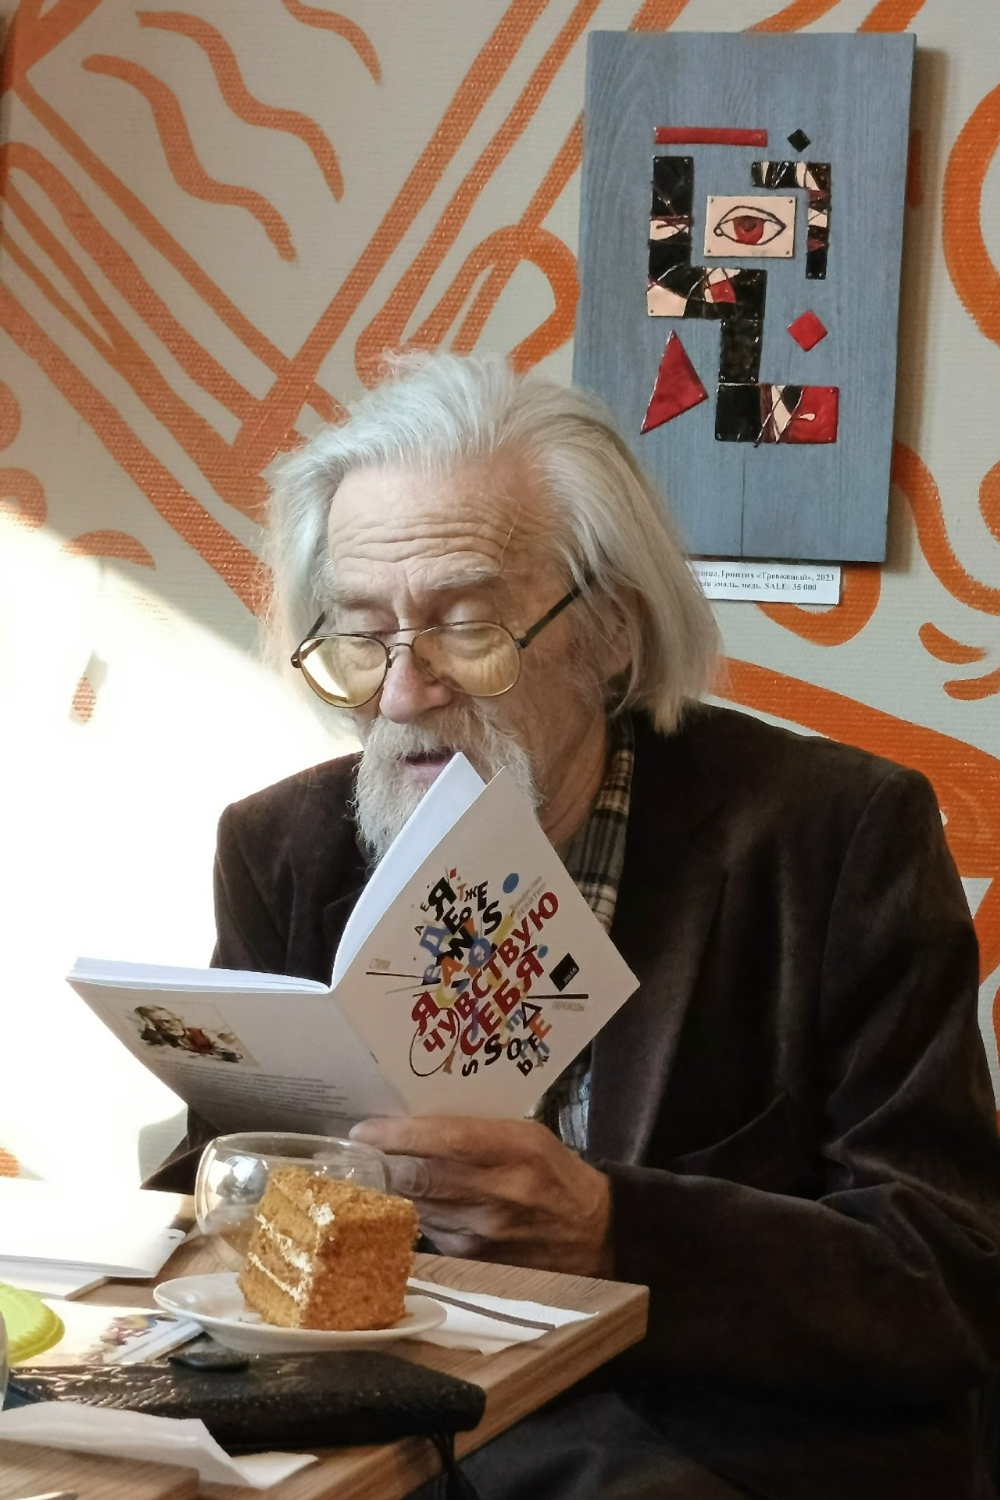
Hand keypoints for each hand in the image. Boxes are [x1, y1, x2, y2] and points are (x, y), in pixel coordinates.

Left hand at [350, 1115, 612, 1275]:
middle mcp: (498, 1194)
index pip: (444, 1140)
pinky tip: (413, 1203)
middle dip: (382, 1162)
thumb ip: (478, 1129)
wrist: (594, 1236)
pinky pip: (430, 1232)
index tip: (364, 1130)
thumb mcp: (528, 1135)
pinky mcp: (475, 1261)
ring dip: (392, 1190)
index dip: (397, 1135)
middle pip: (419, 1177)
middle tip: (359, 1151)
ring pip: (417, 1207)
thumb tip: (417, 1124)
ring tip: (376, 1172)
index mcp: (516, 1151)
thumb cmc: (556, 1174)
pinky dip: (416, 1215)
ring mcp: (483, 1234)